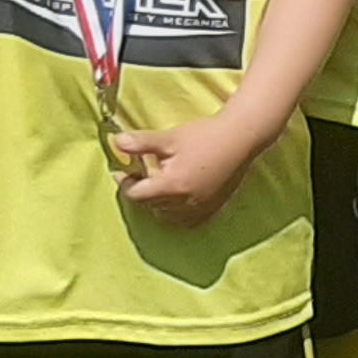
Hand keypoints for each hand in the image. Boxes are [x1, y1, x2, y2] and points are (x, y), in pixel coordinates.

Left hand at [113, 109, 257, 226]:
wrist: (241, 138)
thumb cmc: (205, 136)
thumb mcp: (169, 137)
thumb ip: (140, 143)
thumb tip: (115, 143)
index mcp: (171, 186)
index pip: (136, 195)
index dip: (124, 182)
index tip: (121, 170)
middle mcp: (184, 203)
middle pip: (149, 206)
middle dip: (140, 190)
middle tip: (138, 173)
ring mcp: (200, 209)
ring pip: (166, 215)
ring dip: (156, 203)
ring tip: (158, 184)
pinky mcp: (213, 209)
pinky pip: (188, 222)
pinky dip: (177, 214)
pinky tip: (177, 199)